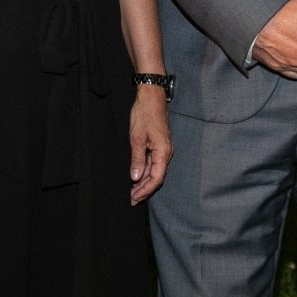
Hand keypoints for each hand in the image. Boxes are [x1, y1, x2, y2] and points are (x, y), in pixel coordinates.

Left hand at [128, 85, 171, 204]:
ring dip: (143, 181)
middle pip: (156, 177)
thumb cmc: (144, 114)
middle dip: (143, 189)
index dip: (145, 190)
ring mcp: (163, 149)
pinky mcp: (158, 144)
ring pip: (154, 171)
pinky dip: (144, 171)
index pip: (156, 178)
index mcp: (163, 152)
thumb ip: (137, 159)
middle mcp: (166, 153)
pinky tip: (135, 176)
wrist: (151, 96)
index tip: (134, 198)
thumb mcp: (137, 137)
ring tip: (131, 191)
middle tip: (130, 200)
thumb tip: (135, 177)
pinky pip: (152, 162)